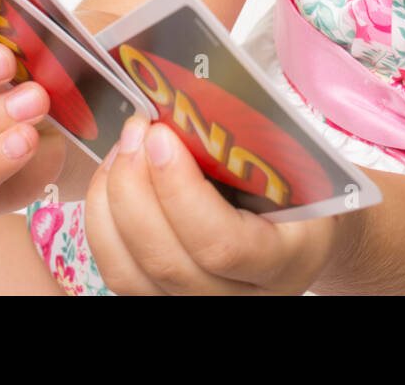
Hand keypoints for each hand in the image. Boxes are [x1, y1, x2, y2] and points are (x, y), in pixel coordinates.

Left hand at [83, 115, 341, 294]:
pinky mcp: (164, 298)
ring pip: (131, 274)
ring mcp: (199, 303)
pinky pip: (118, 273)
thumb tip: (186, 102)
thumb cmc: (301, 185)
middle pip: (167, 262)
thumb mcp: (298, 163)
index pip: (222, 244)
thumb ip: (253, 142)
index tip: (161, 135)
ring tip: (122, 148)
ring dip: (113, 201)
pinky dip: (102, 222)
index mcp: (287, 259)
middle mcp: (242, 297)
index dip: (180, 191)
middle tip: (136, 130)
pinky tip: (112, 177)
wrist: (302, 232)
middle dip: (135, 187)